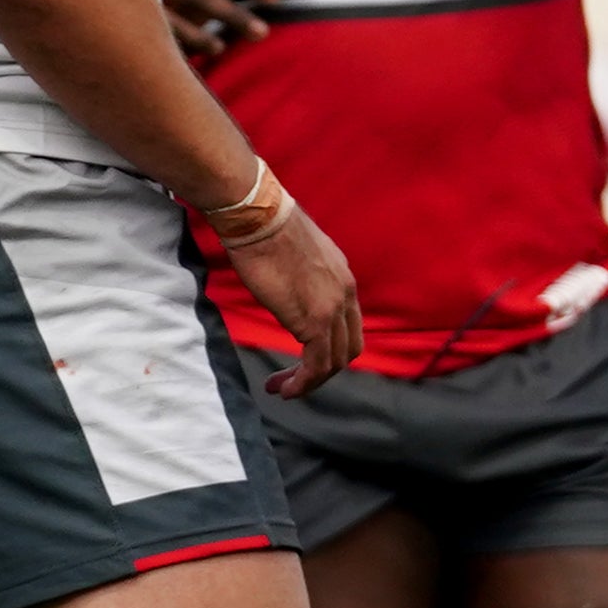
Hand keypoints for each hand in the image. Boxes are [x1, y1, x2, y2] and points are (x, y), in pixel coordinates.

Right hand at [223, 201, 363, 395]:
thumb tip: (288, 291)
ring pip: (333, 361)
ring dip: (309, 382)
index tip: (303, 356)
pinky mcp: (314, 322)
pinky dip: (304, 383)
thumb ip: (302, 279)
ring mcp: (333, 310)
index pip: (348, 325)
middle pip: (347, 348)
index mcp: (343, 279)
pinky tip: (285, 389)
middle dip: (323, 370)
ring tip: (282, 389)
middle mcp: (346, 295)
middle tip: (294, 379)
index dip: (330, 347)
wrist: (259, 218)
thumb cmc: (266, 230)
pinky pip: (316, 365)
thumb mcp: (296, 256)